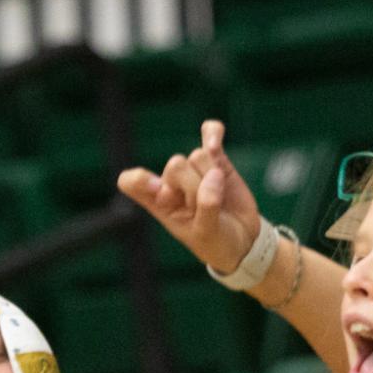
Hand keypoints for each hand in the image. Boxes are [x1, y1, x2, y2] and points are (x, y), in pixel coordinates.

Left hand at [117, 120, 262, 274]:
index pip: (130, 182)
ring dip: (211, 176)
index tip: (162, 193)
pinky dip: (212, 133)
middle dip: (195, 186)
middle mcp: (171, 182)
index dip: (141, 180)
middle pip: (175, 165)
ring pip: (197, 156)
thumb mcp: (206, 233)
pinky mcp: (216, 159)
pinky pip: (210, 132)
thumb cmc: (216, 241)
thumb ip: (207, 205)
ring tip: (218, 198)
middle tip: (205, 208)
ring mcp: (194, 169)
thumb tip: (214, 174)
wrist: (242, 239)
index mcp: (157, 203)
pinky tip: (215, 144)